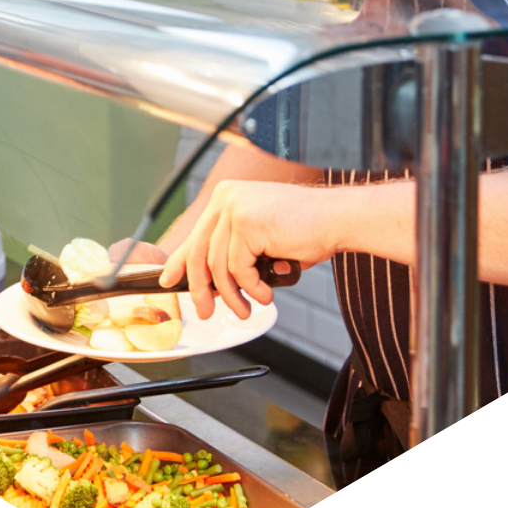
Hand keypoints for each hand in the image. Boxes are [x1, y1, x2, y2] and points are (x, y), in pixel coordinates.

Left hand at [159, 179, 337, 319]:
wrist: (338, 219)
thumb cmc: (305, 230)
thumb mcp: (259, 238)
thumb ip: (232, 251)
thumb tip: (206, 281)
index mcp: (225, 196)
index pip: (195, 235)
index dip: (180, 263)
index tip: (169, 281)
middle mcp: (225, 197)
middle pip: (200, 253)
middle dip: (201, 288)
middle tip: (206, 311)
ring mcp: (234, 208)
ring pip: (218, 266)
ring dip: (232, 295)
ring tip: (245, 310)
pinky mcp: (247, 222)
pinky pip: (238, 268)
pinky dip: (251, 287)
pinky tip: (264, 294)